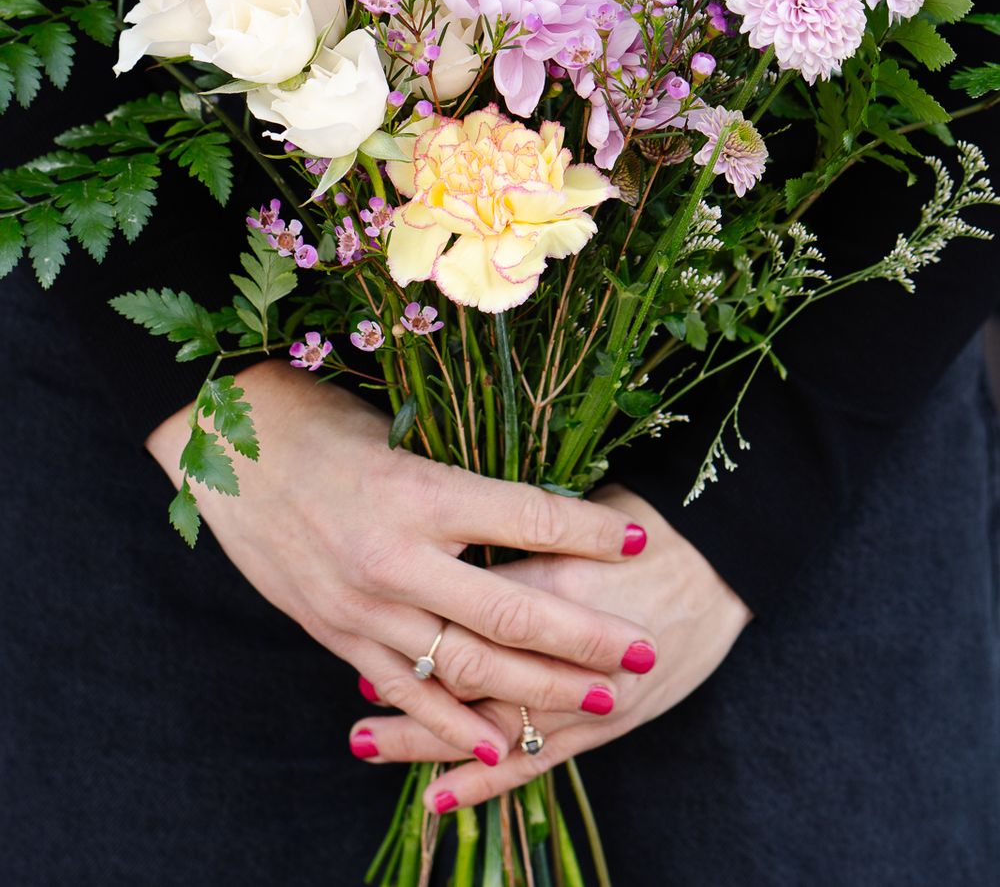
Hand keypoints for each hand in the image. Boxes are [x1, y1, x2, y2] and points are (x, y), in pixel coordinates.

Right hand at [146, 363, 658, 768]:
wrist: (220, 447)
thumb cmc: (317, 420)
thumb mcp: (398, 433)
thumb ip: (461, 479)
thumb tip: (539, 507)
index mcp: (416, 489)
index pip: (528, 515)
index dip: (592, 532)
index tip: (643, 541)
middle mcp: (393, 557)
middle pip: (511, 611)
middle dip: (589, 638)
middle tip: (646, 651)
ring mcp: (362, 606)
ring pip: (467, 665)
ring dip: (542, 690)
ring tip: (603, 701)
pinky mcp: (335, 634)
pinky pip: (404, 691)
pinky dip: (454, 726)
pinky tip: (503, 747)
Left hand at [349, 484, 751, 810]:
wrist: (721, 561)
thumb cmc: (646, 523)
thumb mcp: (576, 514)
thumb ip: (515, 531)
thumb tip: (442, 528)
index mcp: (550, 572)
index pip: (463, 600)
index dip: (409, 615)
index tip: (363, 617)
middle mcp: (561, 640)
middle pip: (465, 669)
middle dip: (404, 684)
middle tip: (351, 686)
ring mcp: (584, 692)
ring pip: (489, 723)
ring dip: (425, 738)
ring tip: (366, 739)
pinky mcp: (604, 725)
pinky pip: (534, 761)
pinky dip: (485, 779)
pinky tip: (438, 796)